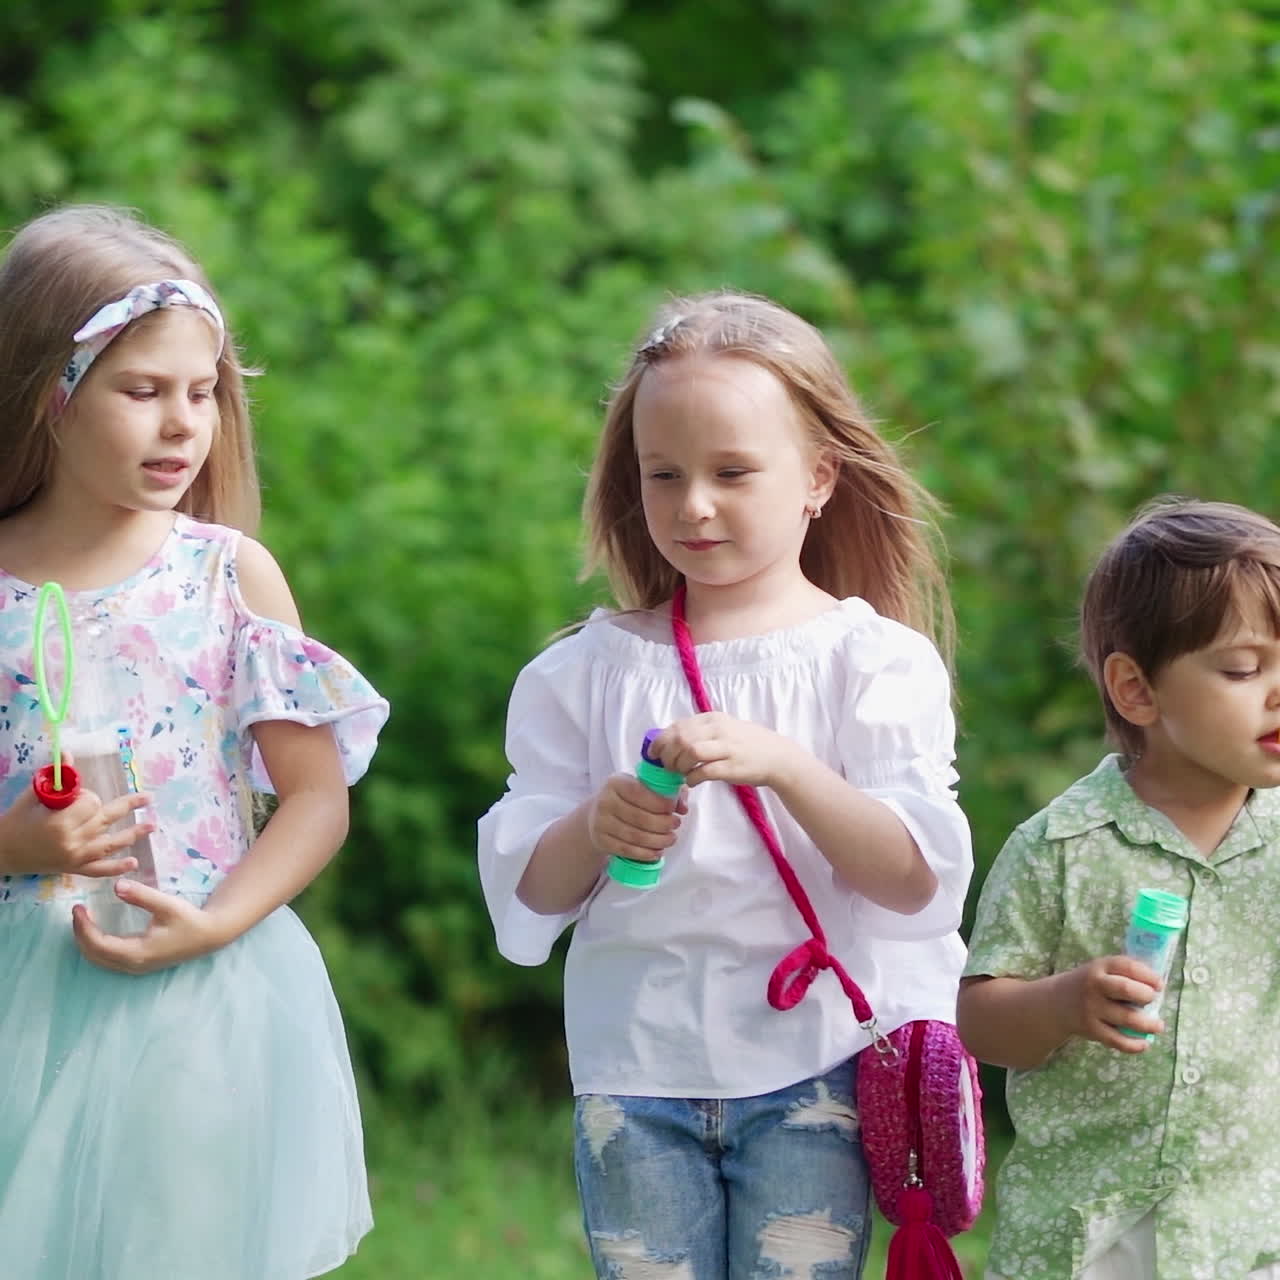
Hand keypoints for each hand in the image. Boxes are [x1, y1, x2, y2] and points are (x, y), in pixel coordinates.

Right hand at [0, 782, 152, 877]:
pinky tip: (133, 863)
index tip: (76, 795)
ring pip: (111, 843)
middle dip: (127, 806)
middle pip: (105, 819)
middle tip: (148, 797)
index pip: (91, 803)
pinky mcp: (74, 869)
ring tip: (152, 825)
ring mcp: (76, 857)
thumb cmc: (16, 821)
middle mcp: (73, 841)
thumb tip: (67, 753)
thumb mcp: (34, 796)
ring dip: (133, 834)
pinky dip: (116, 867)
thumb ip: (55, 779)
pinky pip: (99, 870)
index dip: (87, 796)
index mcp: (61, 822)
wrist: (3, 852)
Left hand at [72, 880, 229, 973]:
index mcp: (137, 952)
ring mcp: (135, 967)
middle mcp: (132, 964)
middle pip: (93, 955)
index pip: (98, 944)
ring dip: (87, 941)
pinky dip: (97, 945)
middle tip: (77, 912)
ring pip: (99, 959)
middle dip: (80, 934)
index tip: (77, 908)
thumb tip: (116, 885)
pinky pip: (108, 959)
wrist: (209, 935)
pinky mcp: (139, 963)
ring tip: (84, 919)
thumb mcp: (167, 905)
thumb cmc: (189, 920)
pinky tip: (99, 930)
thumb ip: (141, 896)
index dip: (83, 927)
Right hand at [587, 772, 684, 863]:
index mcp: (616, 783)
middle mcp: (605, 801)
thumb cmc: (627, 798)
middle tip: (676, 825)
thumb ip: (666, 792)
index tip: (674, 810)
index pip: (639, 793)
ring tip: (670, 839)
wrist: (597, 813)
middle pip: (639, 817)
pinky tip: (657, 852)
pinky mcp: (601, 840)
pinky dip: (645, 854)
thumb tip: (683, 808)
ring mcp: (601, 822)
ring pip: (635, 836)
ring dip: (658, 841)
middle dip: (663, 824)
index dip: (660, 803)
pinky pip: (626, 850)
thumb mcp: (642, 787)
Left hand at [650, 713, 802, 789]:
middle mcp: (718, 729)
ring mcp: (726, 747)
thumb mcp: (723, 729)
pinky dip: (692, 778)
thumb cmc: (746, 744)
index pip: (677, 726)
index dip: (661, 741)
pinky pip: (704, 771)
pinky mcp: (731, 766)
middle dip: (667, 755)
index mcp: (712, 719)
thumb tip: (670, 741)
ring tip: (680, 773)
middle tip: (667, 767)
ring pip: (690, 751)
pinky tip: (692, 781)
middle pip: (680, 738)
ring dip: (679, 765)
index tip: (654, 753)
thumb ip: (699, 732)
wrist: (776, 757)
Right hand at [1056, 954, 1164, 1051]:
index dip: (1149, 976)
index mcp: (1100, 966)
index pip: (1128, 967)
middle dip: (1146, 996)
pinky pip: (1117, 1040)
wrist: (1057, 1002)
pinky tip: (1144, 1044)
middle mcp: (1094, 985)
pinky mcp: (1091, 1029)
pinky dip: (1134, 1045)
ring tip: (1158, 1026)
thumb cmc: (1090, 985)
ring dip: (1148, 1024)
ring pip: (1127, 1018)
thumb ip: (1125, 973)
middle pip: (1126, 989)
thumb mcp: (1101, 970)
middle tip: (1152, 1001)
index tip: (1160, 985)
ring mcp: (1092, 1008)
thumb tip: (1158, 985)